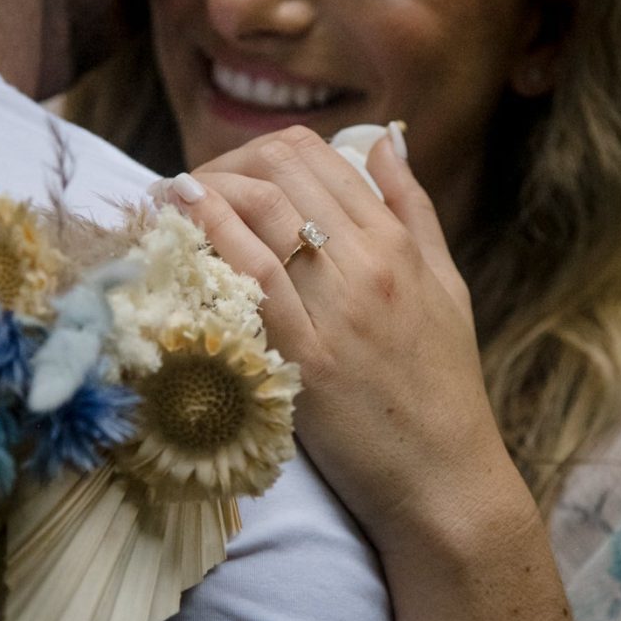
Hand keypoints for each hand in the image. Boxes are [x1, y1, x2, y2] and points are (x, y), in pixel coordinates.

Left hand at [161, 125, 524, 556]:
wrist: (446, 480)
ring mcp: (338, 312)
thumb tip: (386, 140)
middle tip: (193, 186)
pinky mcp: (307, 361)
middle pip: (282, 171)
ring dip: (206, 189)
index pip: (322, 157)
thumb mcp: (447, 284)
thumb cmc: (445, 384)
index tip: (231, 169)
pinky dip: (213, 238)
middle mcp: (370, 266)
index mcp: (399, 245)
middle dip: (227, 163)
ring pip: (263, 211)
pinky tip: (181, 225)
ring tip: (172, 197)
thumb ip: (415, 210)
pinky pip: (253, 279)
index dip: (264, 150)